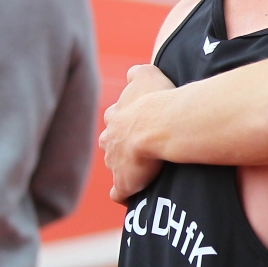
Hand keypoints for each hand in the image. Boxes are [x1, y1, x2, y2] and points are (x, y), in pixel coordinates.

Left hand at [99, 64, 174, 202]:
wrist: (158, 125)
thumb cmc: (156, 99)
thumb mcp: (147, 75)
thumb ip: (137, 72)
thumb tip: (132, 73)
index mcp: (116, 117)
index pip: (116, 119)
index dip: (128, 121)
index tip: (142, 122)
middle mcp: (110, 139)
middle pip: (110, 143)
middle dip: (121, 145)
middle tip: (142, 146)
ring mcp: (115, 162)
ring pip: (114, 166)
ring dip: (126, 168)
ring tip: (144, 170)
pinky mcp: (124, 182)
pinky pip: (119, 193)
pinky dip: (125, 194)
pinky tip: (134, 194)